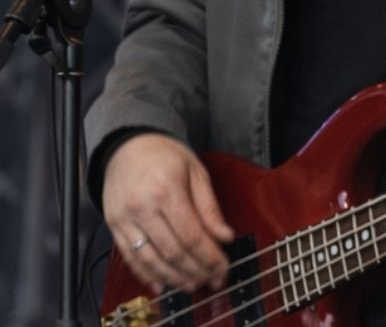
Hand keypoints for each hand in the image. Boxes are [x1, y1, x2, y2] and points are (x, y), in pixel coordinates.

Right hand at [101, 133, 234, 292]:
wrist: (127, 147)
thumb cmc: (166, 156)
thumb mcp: (196, 172)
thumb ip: (209, 206)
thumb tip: (224, 236)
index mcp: (166, 191)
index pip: (191, 235)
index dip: (209, 256)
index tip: (224, 267)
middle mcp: (141, 208)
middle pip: (171, 251)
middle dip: (195, 270)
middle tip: (213, 280)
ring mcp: (123, 219)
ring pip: (149, 260)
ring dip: (173, 278)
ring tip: (193, 285)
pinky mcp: (112, 227)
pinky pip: (129, 257)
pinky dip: (146, 274)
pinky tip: (162, 284)